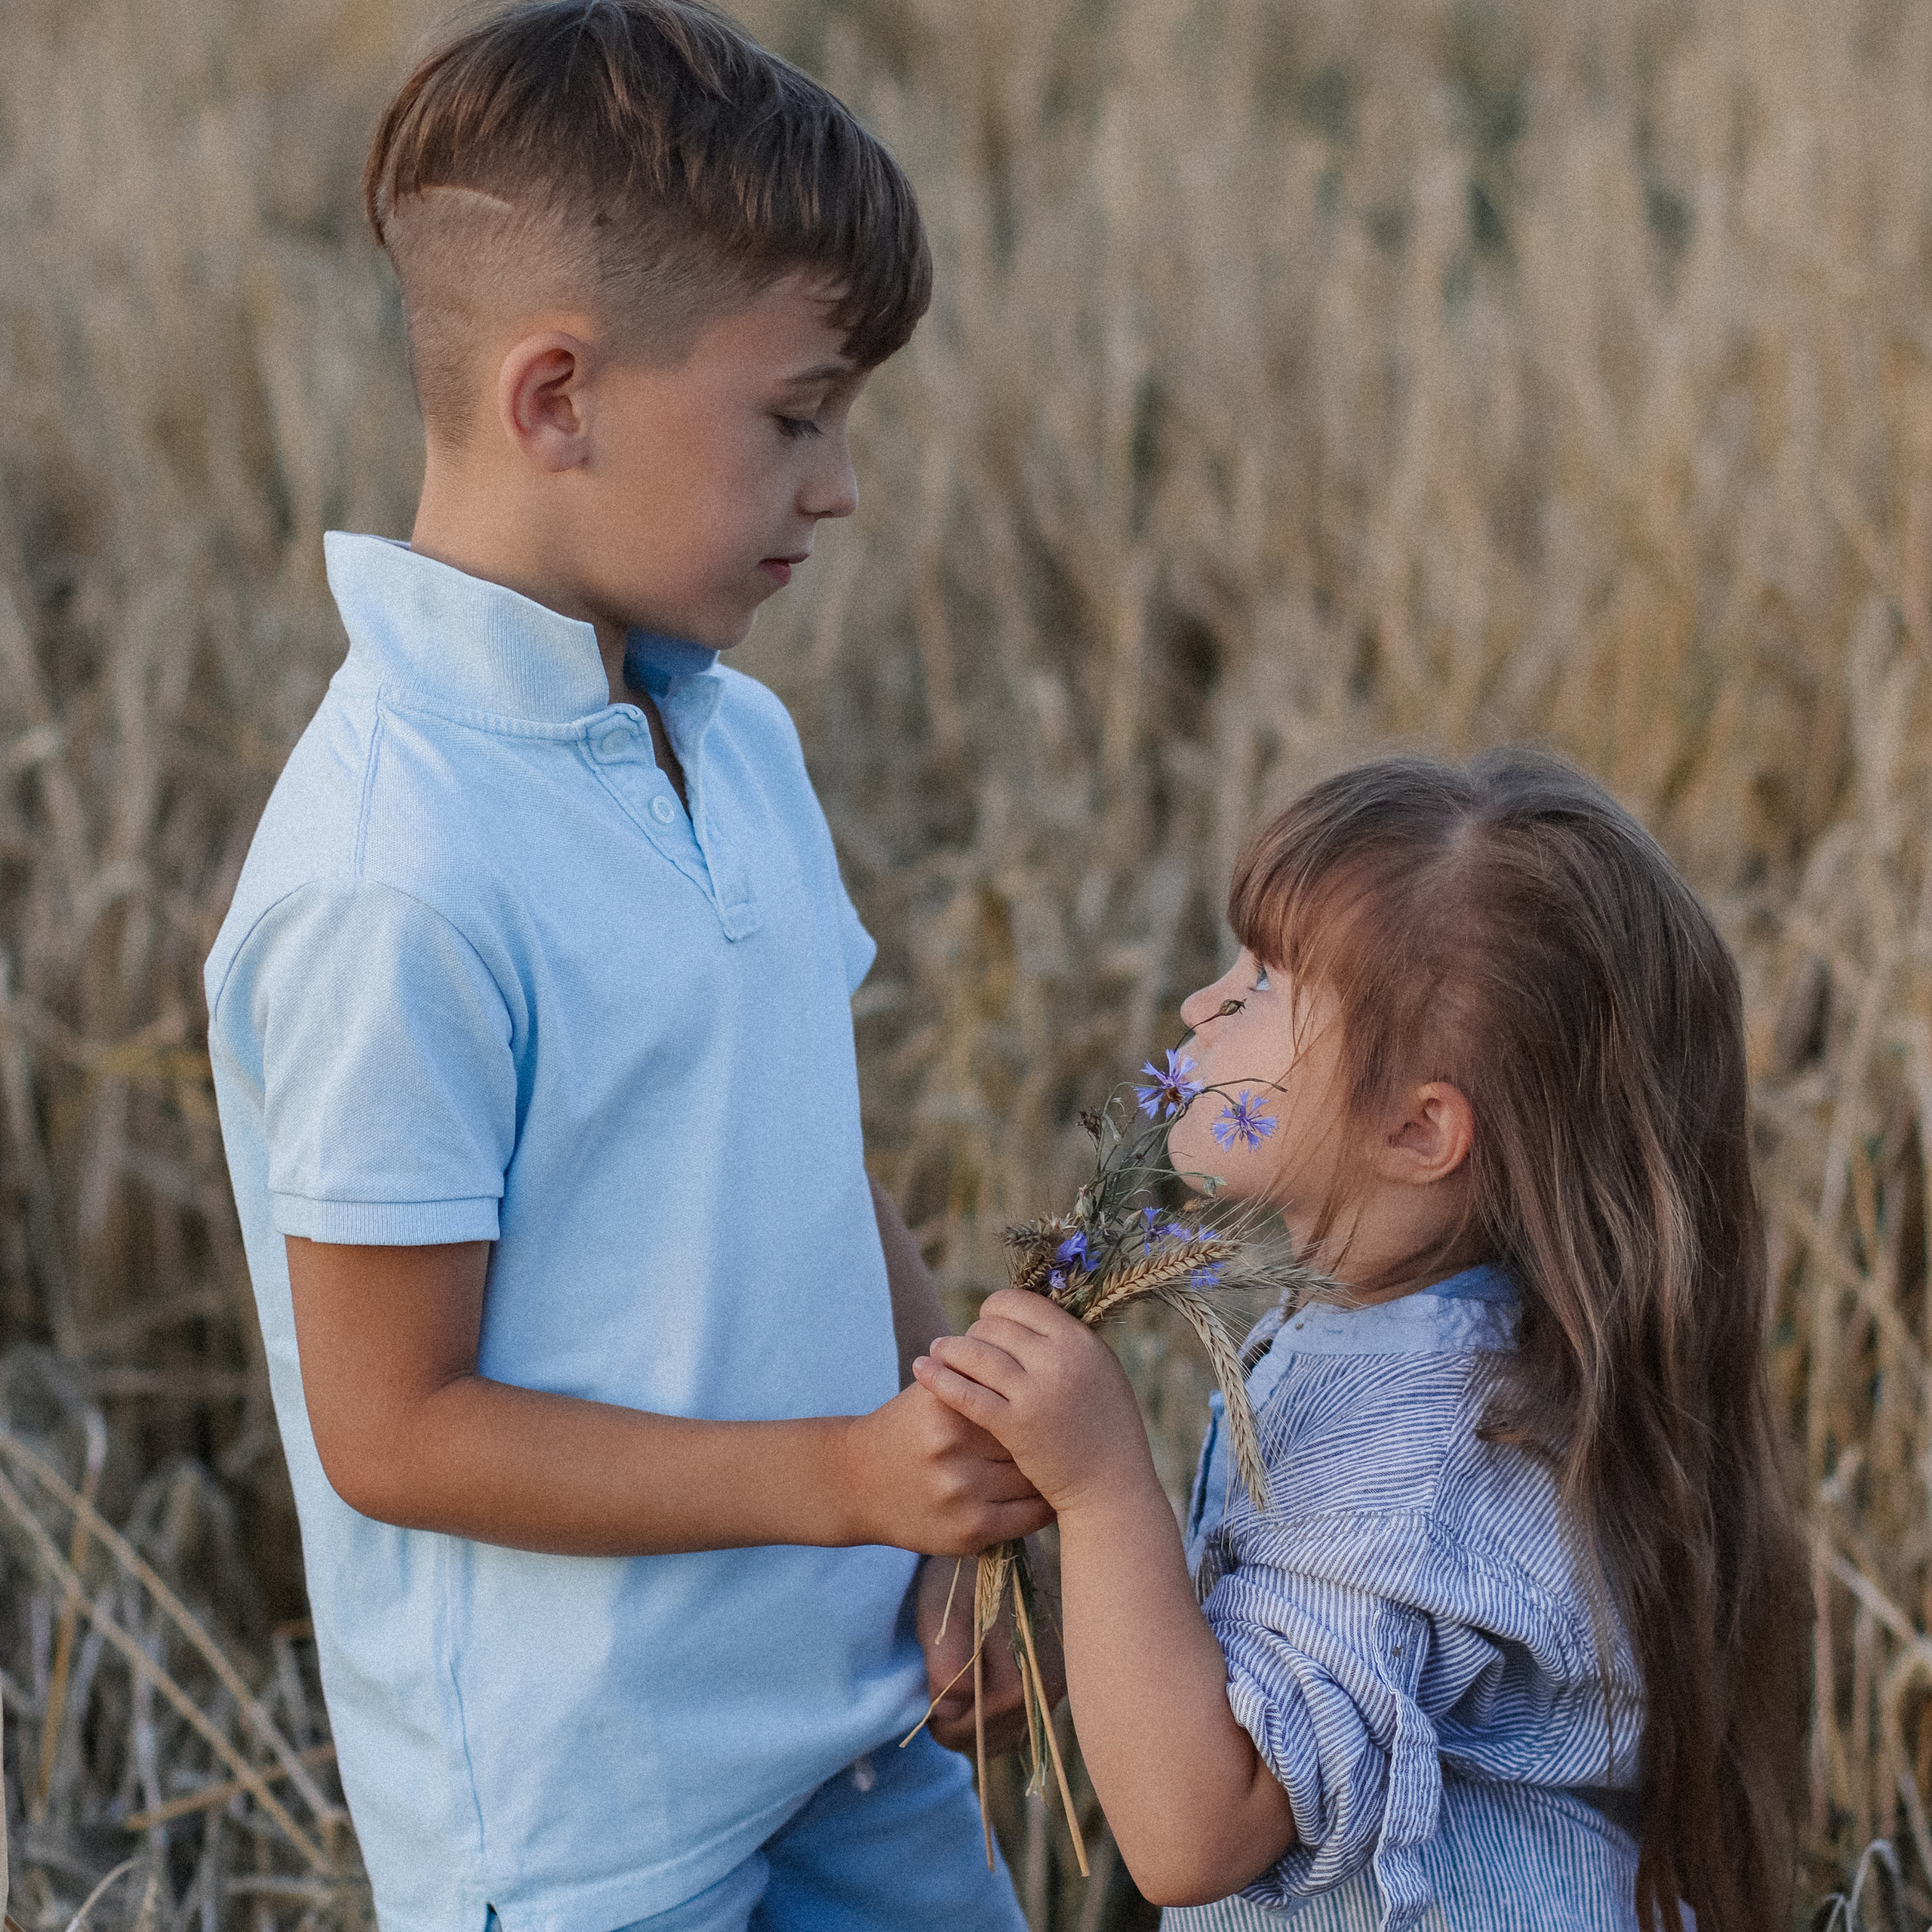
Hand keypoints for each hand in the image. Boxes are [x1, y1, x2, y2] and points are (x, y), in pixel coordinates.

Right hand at [841, 1380, 1053, 1554]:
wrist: (855, 1482)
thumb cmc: (907, 1427)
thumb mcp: (933, 1390)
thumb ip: (978, 1375)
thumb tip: (1038, 1355)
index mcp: (947, 1404)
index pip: (1016, 1398)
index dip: (1038, 1400)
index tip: (1057, 1399)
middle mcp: (953, 1448)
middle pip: (1027, 1437)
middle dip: (1047, 1436)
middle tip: (1065, 1430)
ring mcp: (961, 1493)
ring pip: (1033, 1477)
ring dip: (1049, 1469)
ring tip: (1063, 1459)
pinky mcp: (969, 1531)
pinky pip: (1028, 1517)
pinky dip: (1044, 1503)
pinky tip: (1051, 1491)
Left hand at [913, 1290, 1157, 1516]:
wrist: (1112, 1487)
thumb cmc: (1105, 1428)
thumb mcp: (1100, 1371)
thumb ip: (1067, 1344)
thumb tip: (1028, 1316)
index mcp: (1080, 1340)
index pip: (1021, 1302)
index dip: (996, 1309)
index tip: (986, 1322)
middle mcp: (1059, 1359)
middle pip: (994, 1326)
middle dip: (973, 1333)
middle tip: (959, 1345)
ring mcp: (1037, 1392)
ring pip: (976, 1353)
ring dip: (949, 1349)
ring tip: (935, 1351)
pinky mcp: (1016, 1426)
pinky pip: (967, 1393)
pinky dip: (940, 1378)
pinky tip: (922, 1370)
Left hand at [914, 1547, 1067, 1756]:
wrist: (1002, 1544)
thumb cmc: (965, 1575)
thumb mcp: (943, 1614)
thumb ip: (947, 1666)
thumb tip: (951, 1711)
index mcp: (1021, 1678)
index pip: (970, 1730)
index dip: (941, 1720)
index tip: (927, 1695)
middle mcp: (1051, 1688)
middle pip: (991, 1736)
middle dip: (958, 1723)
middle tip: (938, 1689)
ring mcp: (1059, 1685)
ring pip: (1006, 1732)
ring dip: (978, 1719)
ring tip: (960, 1681)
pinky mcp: (1059, 1678)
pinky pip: (1021, 1718)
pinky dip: (997, 1712)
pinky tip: (983, 1683)